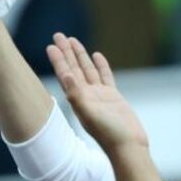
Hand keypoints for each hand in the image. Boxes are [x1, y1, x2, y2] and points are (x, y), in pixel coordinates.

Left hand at [47, 33, 148, 152]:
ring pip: (88, 70)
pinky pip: (105, 76)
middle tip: (59, 35)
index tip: (52, 46)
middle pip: (74, 68)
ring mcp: (100, 95)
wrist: (127, 145)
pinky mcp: (113, 97)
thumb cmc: (108, 133)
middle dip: (67, 52)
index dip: (59, 60)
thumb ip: (76, 94)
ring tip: (74, 40)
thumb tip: (65, 75)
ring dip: (80, 56)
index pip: (65, 74)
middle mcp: (86, 95)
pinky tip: (97, 55)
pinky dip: (101, 66)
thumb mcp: (89, 113)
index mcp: (78, 99)